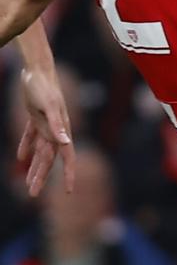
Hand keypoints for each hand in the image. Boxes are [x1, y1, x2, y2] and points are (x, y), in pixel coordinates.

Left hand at [16, 67, 73, 197]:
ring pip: (40, 151)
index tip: (68, 191)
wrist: (37, 70)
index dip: (67, 174)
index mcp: (61, 130)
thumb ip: (57, 125)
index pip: (66, 157)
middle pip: (48, 159)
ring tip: (27, 184)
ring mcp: (45, 125)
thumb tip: (66, 142)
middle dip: (42, 177)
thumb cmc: (43, 88)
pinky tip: (20, 158)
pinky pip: (31, 137)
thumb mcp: (49, 107)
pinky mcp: (35, 118)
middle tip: (32, 194)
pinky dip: (25, 147)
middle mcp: (56, 131)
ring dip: (34, 167)